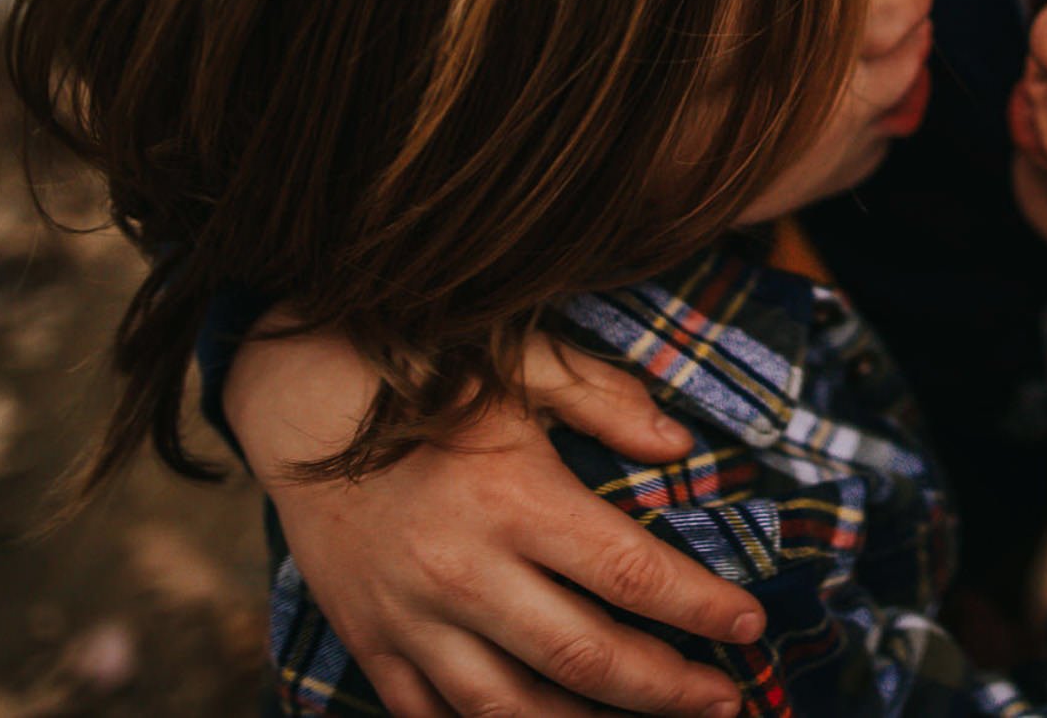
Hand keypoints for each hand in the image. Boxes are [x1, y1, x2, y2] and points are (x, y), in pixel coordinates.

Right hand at [224, 317, 762, 717]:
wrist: (295, 402)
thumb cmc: (425, 377)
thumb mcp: (521, 364)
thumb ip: (604, 398)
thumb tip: (680, 444)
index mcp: (511, 499)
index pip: (630, 573)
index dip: (700, 607)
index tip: (752, 625)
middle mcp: (463, 571)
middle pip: (586, 658)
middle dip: (669, 688)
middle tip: (729, 702)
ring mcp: (412, 619)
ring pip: (515, 709)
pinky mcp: (373, 644)